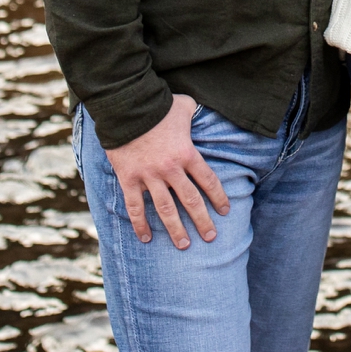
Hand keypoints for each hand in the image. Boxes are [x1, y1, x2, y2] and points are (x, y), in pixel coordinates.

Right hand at [103, 93, 229, 249]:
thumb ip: (193, 114)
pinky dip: (140, 224)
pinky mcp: (129, 179)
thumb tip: (198, 113)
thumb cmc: (157, 106)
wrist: (126, 108)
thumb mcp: (184, 106)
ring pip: (166, 209)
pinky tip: (146, 238)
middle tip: (210, 236)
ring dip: (176, 229)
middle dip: (202, 220)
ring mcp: (149, 176)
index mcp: (187, 153)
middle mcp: (171, 169)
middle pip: (191, 200)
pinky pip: (135, 207)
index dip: (218, 198)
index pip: (208, 181)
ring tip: (184, 245)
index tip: (225, 211)